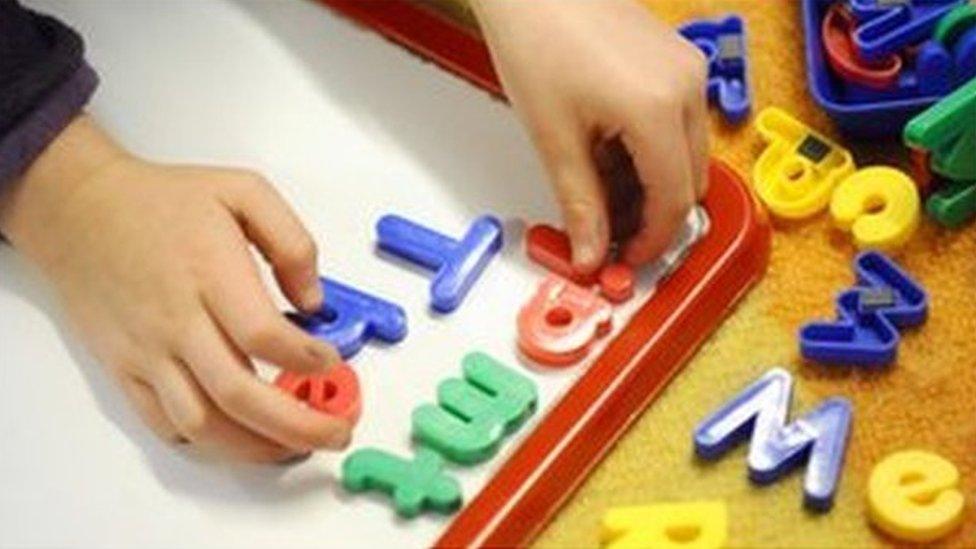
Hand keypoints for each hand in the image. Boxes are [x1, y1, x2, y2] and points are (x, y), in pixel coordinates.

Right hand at [0, 115, 349, 461]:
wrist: (80, 211)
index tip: (332, 362)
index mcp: (210, 272)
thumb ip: (292, 242)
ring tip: (295, 446)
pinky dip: (208, 442)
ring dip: (255, 446)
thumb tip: (314, 301)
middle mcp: (177, 320)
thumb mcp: (243, 191)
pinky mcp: (126, 369)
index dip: (306, 360)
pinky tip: (240, 438)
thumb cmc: (162, 201)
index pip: (262, 335)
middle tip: (336, 432)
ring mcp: (148, 351)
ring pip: (202, 423)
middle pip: (238, 393)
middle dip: (297, 424)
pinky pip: (165, 423)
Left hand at [471, 0, 708, 270]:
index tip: (624, 259)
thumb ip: (579, 204)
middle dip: (651, 215)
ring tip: (597, 188)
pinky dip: (650, 151)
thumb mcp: (553, 137)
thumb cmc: (536, 38)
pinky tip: (607, 152)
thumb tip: (591, 253)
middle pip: (688, 180)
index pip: (673, 200)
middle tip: (607, 232)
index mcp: (657, 109)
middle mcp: (686, 87)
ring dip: (649, 184)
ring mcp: (686, 70)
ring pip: (686, 155)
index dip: (651, 241)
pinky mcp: (677, 60)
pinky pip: (678, 123)